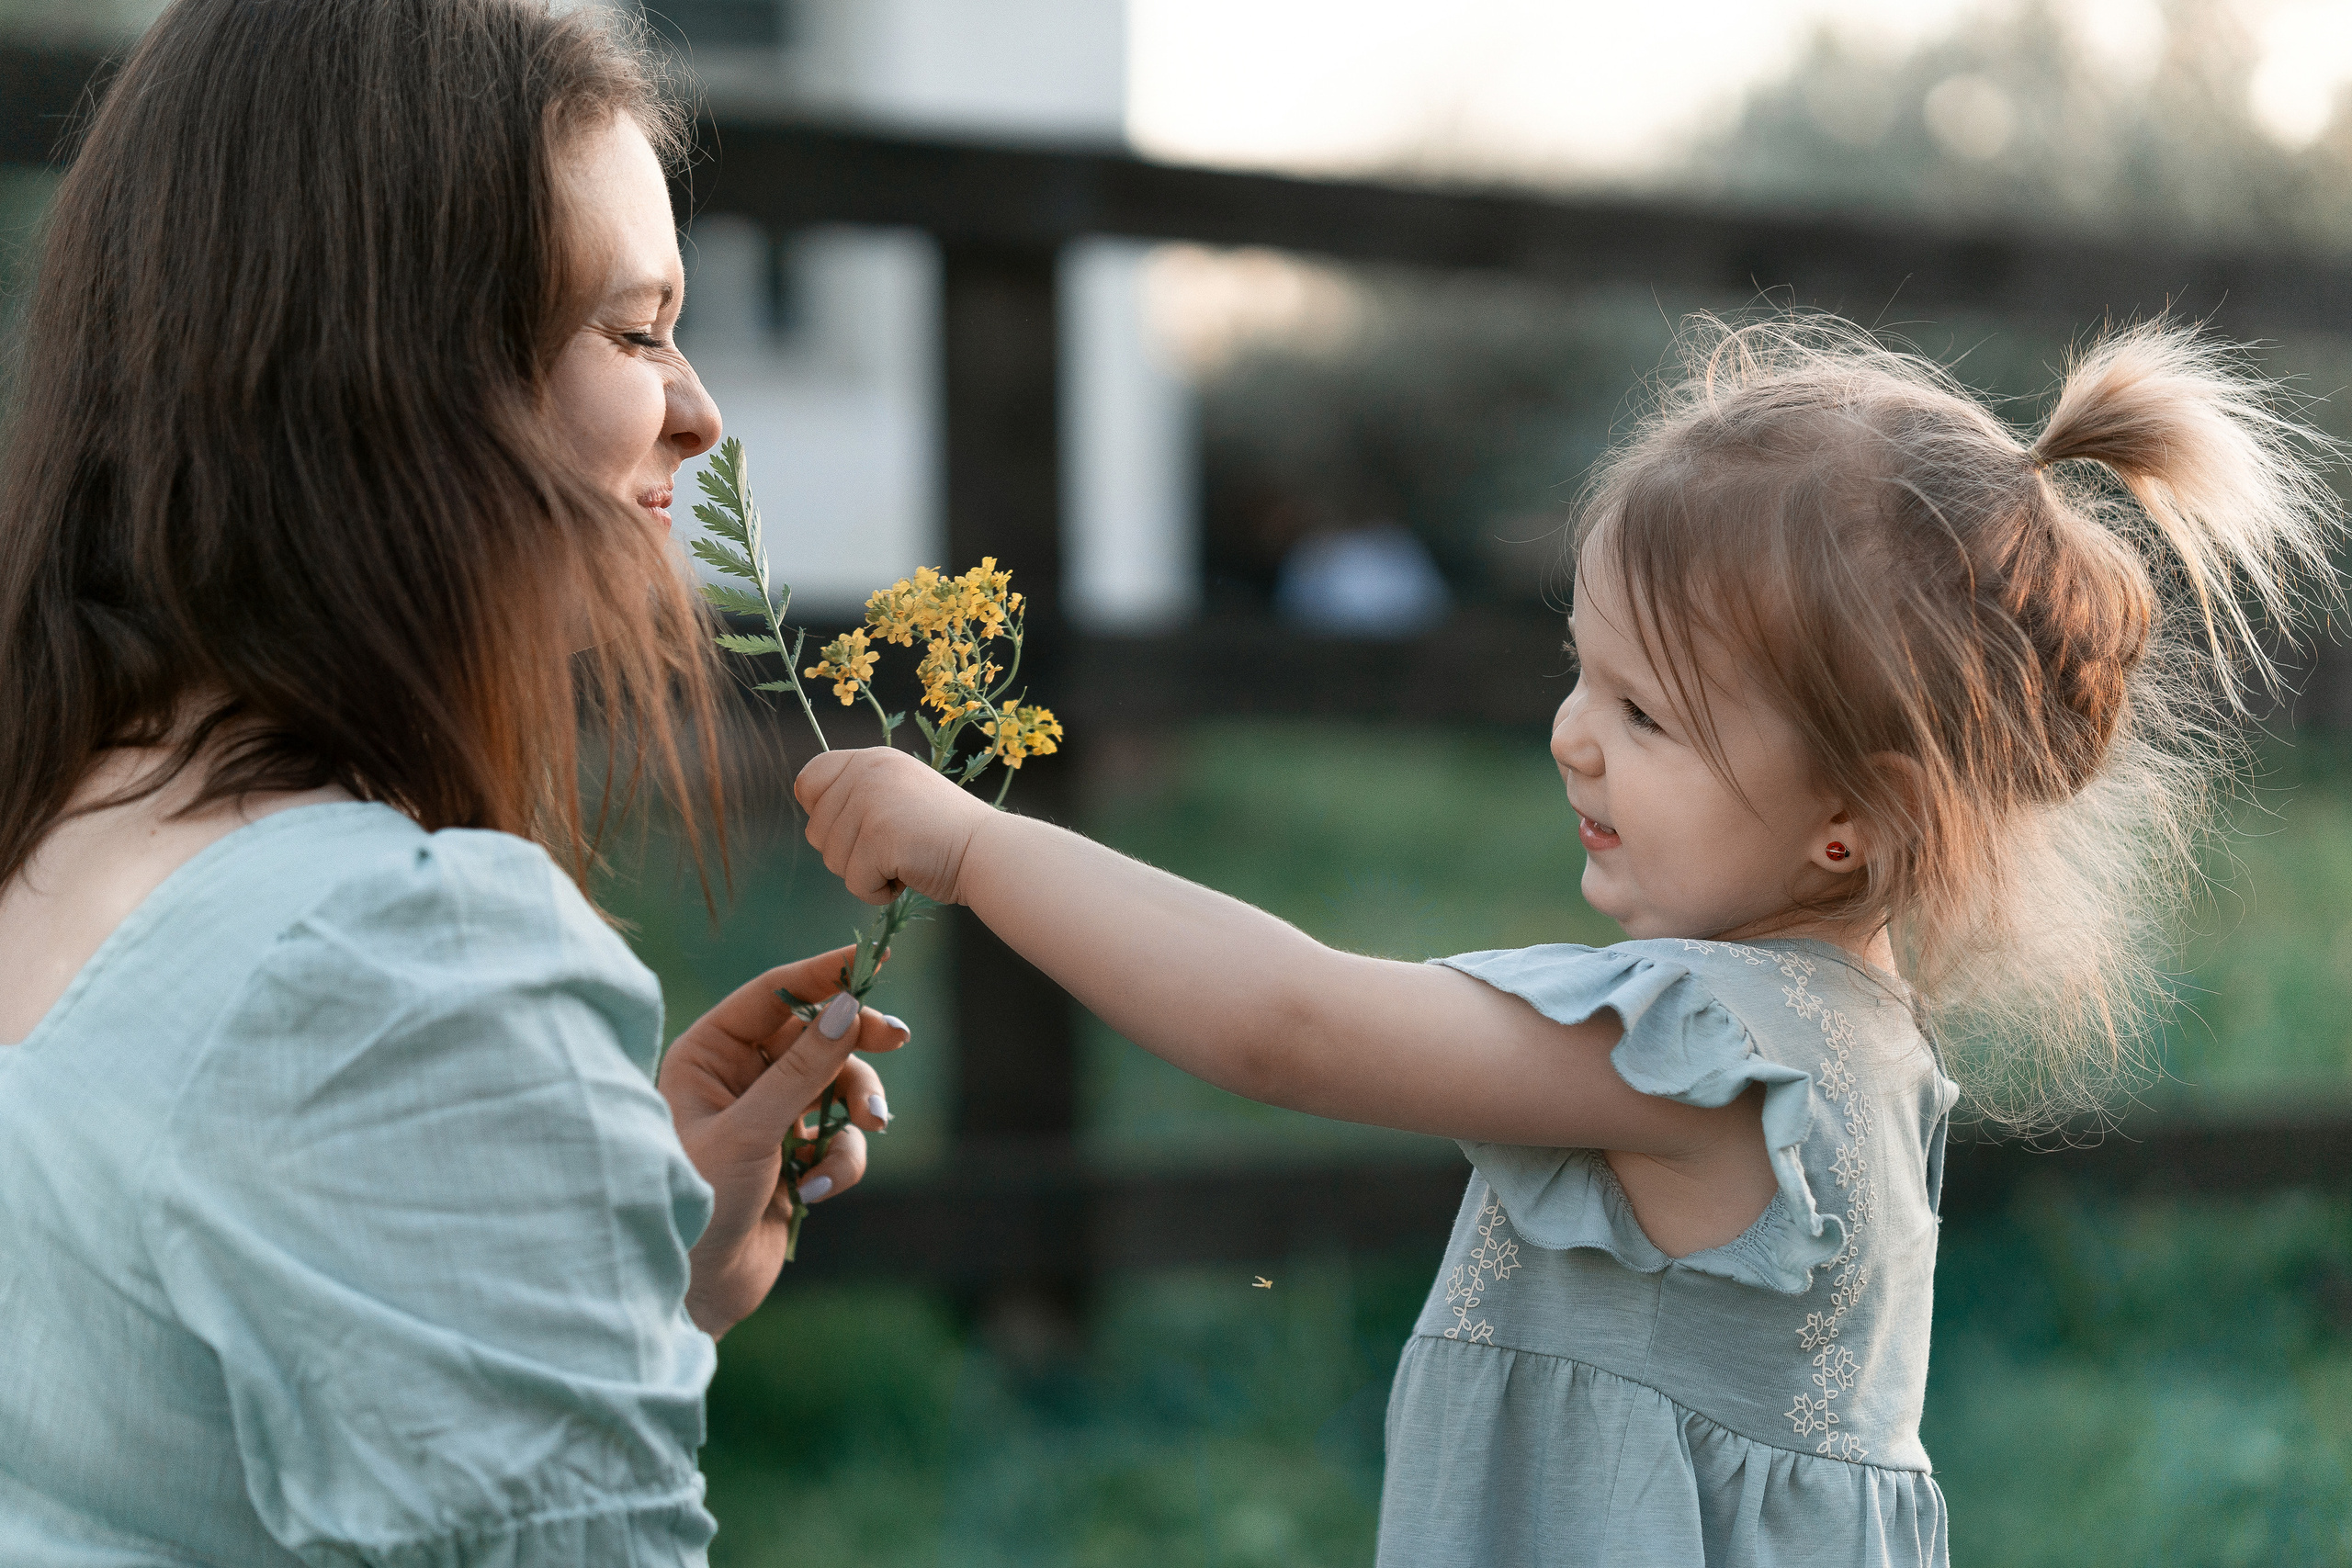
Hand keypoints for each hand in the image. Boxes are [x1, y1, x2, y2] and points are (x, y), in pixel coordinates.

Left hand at [659, 946, 908, 1335]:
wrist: (687, 1293)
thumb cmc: (694, 1201)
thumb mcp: (748, 1131)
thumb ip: (802, 1070)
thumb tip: (848, 1009)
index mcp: (706, 1055)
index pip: (772, 995)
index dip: (823, 975)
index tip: (874, 961)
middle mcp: (736, 1079)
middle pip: (815, 1035)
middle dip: (856, 1043)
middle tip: (897, 1036)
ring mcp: (767, 1118)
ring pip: (837, 1087)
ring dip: (857, 1108)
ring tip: (870, 1128)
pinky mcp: (792, 1159)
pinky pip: (839, 1139)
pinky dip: (840, 1162)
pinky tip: (815, 1193)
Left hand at [795, 746, 993, 906]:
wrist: (989, 851)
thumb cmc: (945, 832)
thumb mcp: (898, 792)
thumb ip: (858, 793)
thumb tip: (813, 818)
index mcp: (870, 759)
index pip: (808, 782)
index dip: (820, 813)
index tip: (854, 828)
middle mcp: (867, 773)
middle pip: (816, 831)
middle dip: (848, 854)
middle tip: (892, 849)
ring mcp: (872, 803)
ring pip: (832, 861)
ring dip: (865, 874)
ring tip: (904, 859)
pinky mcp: (879, 837)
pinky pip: (854, 883)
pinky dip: (878, 893)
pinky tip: (908, 876)